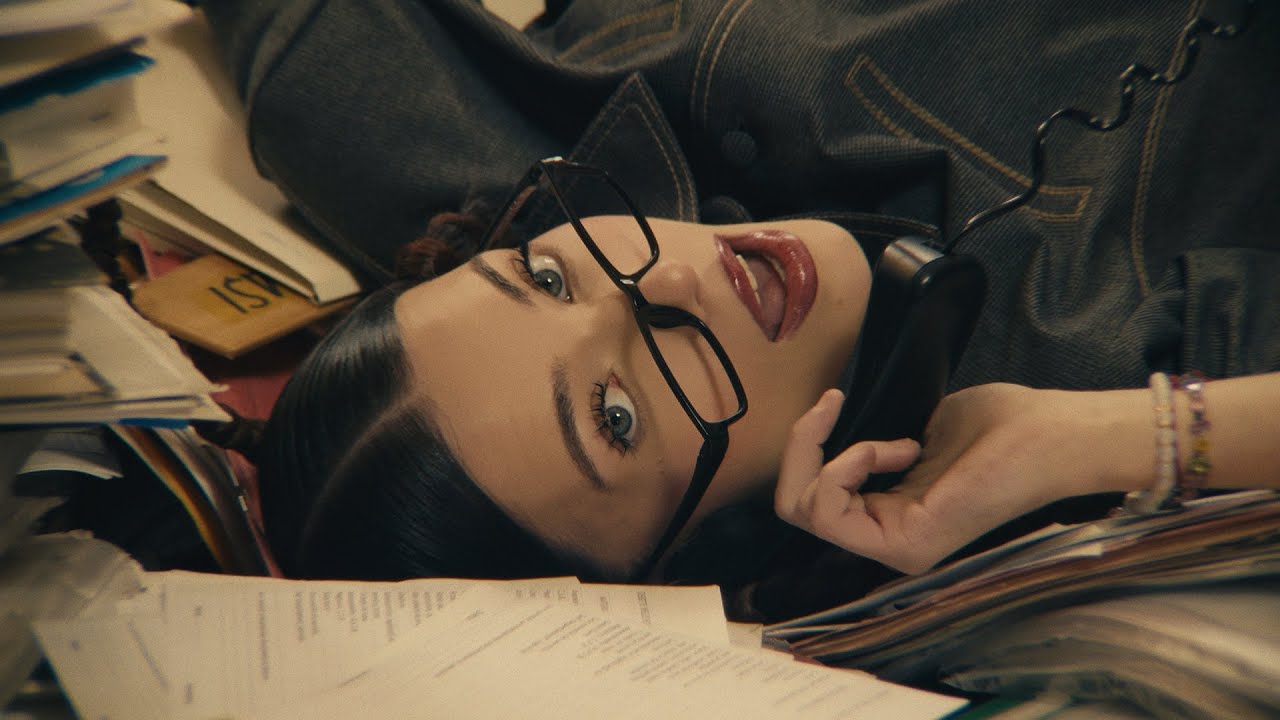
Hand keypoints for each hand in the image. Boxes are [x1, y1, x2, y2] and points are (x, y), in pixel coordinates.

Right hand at [774, 384, 1129, 573]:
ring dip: (833, 454)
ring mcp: (894, 548)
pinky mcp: (904, 544)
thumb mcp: (911, 426)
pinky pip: (831, 509)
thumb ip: (870, 437)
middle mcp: (886, 538)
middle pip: (793, 506)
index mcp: (888, 512)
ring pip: (804, 509)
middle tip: (831, 408)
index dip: (807, 443)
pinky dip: (851, 463)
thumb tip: (835, 424)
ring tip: (892, 441)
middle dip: (801, 447)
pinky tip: (899, 450)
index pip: (810, 494)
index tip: (836, 400)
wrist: (1046, 435)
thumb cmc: (999, 426)